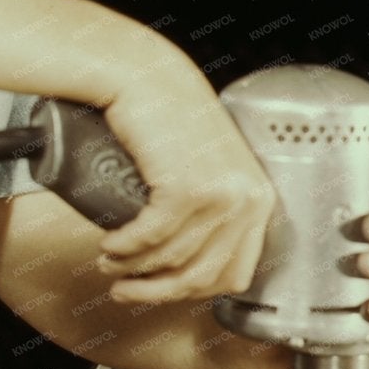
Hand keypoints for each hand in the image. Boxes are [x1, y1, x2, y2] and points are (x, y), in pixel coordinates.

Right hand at [90, 52, 277, 306]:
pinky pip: (151, 238)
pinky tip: (111, 245)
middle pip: (201, 275)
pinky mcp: (186, 188)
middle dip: (156, 292)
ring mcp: (220, 194)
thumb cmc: (171, 117)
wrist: (148, 76)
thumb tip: (195, 257)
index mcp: (259, 199)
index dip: (193, 291)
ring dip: (133, 270)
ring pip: (172, 261)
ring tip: (109, 261)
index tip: (163, 290)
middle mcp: (248, 199)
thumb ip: (216, 205)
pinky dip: (125, 248)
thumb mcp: (210, 166)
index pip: (234, 272)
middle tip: (124, 289)